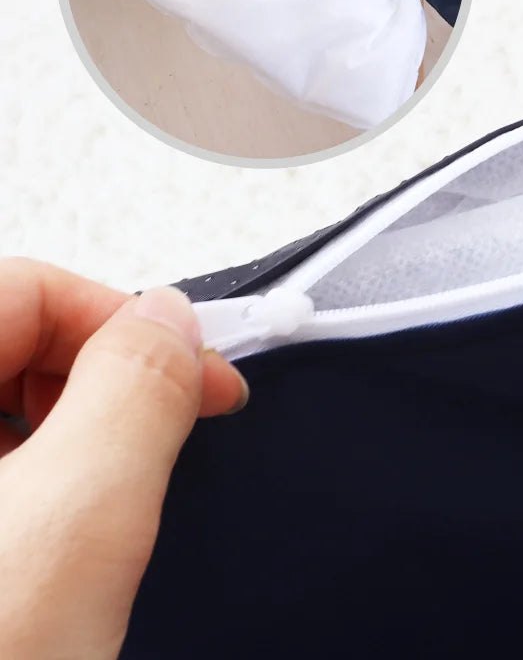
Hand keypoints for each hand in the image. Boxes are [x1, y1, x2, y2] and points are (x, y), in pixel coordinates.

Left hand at [0, 258, 247, 658]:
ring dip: (65, 434)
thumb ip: (137, 395)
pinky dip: (28, 480)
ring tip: (101, 505)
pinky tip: (45, 539)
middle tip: (169, 430)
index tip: (196, 372)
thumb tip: (173, 319)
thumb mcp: (73, 530)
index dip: (124, 319)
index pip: (21, 287)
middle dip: (99, 381)